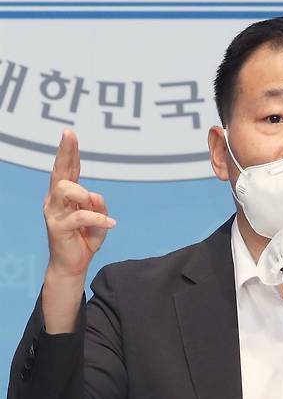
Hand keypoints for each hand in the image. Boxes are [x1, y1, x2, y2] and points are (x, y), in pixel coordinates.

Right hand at [43, 129, 115, 278]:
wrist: (74, 265)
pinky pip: (79, 215)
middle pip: (59, 172)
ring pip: (65, 189)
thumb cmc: (85, 239)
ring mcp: (54, 213)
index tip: (70, 134)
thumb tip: (94, 195)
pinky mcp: (58, 227)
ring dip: (83, 194)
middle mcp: (55, 200)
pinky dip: (98, 218)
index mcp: (65, 195)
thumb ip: (99, 205)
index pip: (68, 170)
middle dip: (64, 152)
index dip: (70, 152)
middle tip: (69, 135)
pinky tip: (110, 223)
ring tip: (94, 206)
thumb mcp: (99, 219)